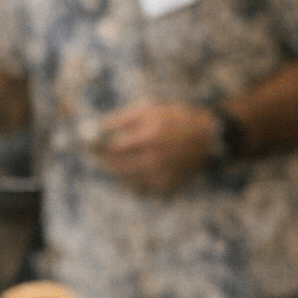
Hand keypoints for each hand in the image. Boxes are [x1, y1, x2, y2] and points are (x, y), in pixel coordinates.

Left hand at [97, 103, 216, 193]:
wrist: (207, 138)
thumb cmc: (174, 120)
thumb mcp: (149, 110)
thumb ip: (120, 119)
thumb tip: (96, 127)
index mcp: (149, 137)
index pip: (111, 149)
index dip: (97, 148)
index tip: (90, 146)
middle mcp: (155, 158)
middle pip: (115, 167)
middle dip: (102, 161)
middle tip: (97, 156)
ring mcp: (161, 175)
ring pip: (124, 179)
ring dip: (116, 171)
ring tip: (115, 161)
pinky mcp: (166, 186)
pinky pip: (139, 187)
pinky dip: (132, 180)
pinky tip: (135, 169)